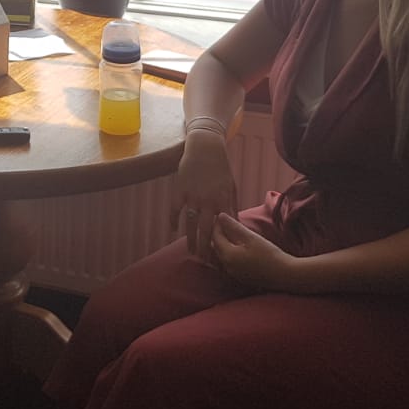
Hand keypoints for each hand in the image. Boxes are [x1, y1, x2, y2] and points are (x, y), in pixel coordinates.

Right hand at [171, 133, 236, 262]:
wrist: (206, 147)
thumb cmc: (221, 168)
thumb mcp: (231, 187)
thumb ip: (232, 206)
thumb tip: (236, 224)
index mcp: (223, 201)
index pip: (222, 228)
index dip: (222, 243)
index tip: (223, 256)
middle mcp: (208, 201)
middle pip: (205, 231)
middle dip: (205, 248)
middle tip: (205, 261)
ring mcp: (192, 196)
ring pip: (190, 224)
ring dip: (190, 239)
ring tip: (190, 251)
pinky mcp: (180, 190)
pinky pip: (174, 209)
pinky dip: (172, 220)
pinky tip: (172, 230)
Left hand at [210, 213, 302, 291]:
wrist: (285, 276)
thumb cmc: (269, 255)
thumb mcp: (251, 238)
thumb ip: (234, 227)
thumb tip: (220, 216)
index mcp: (228, 256)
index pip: (216, 237)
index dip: (217, 225)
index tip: (219, 215)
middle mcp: (227, 266)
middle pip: (217, 247)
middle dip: (218, 234)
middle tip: (223, 222)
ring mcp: (233, 274)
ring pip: (223, 255)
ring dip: (223, 243)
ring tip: (229, 231)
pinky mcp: (241, 277)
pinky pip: (229, 262)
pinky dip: (230, 251)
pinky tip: (237, 246)